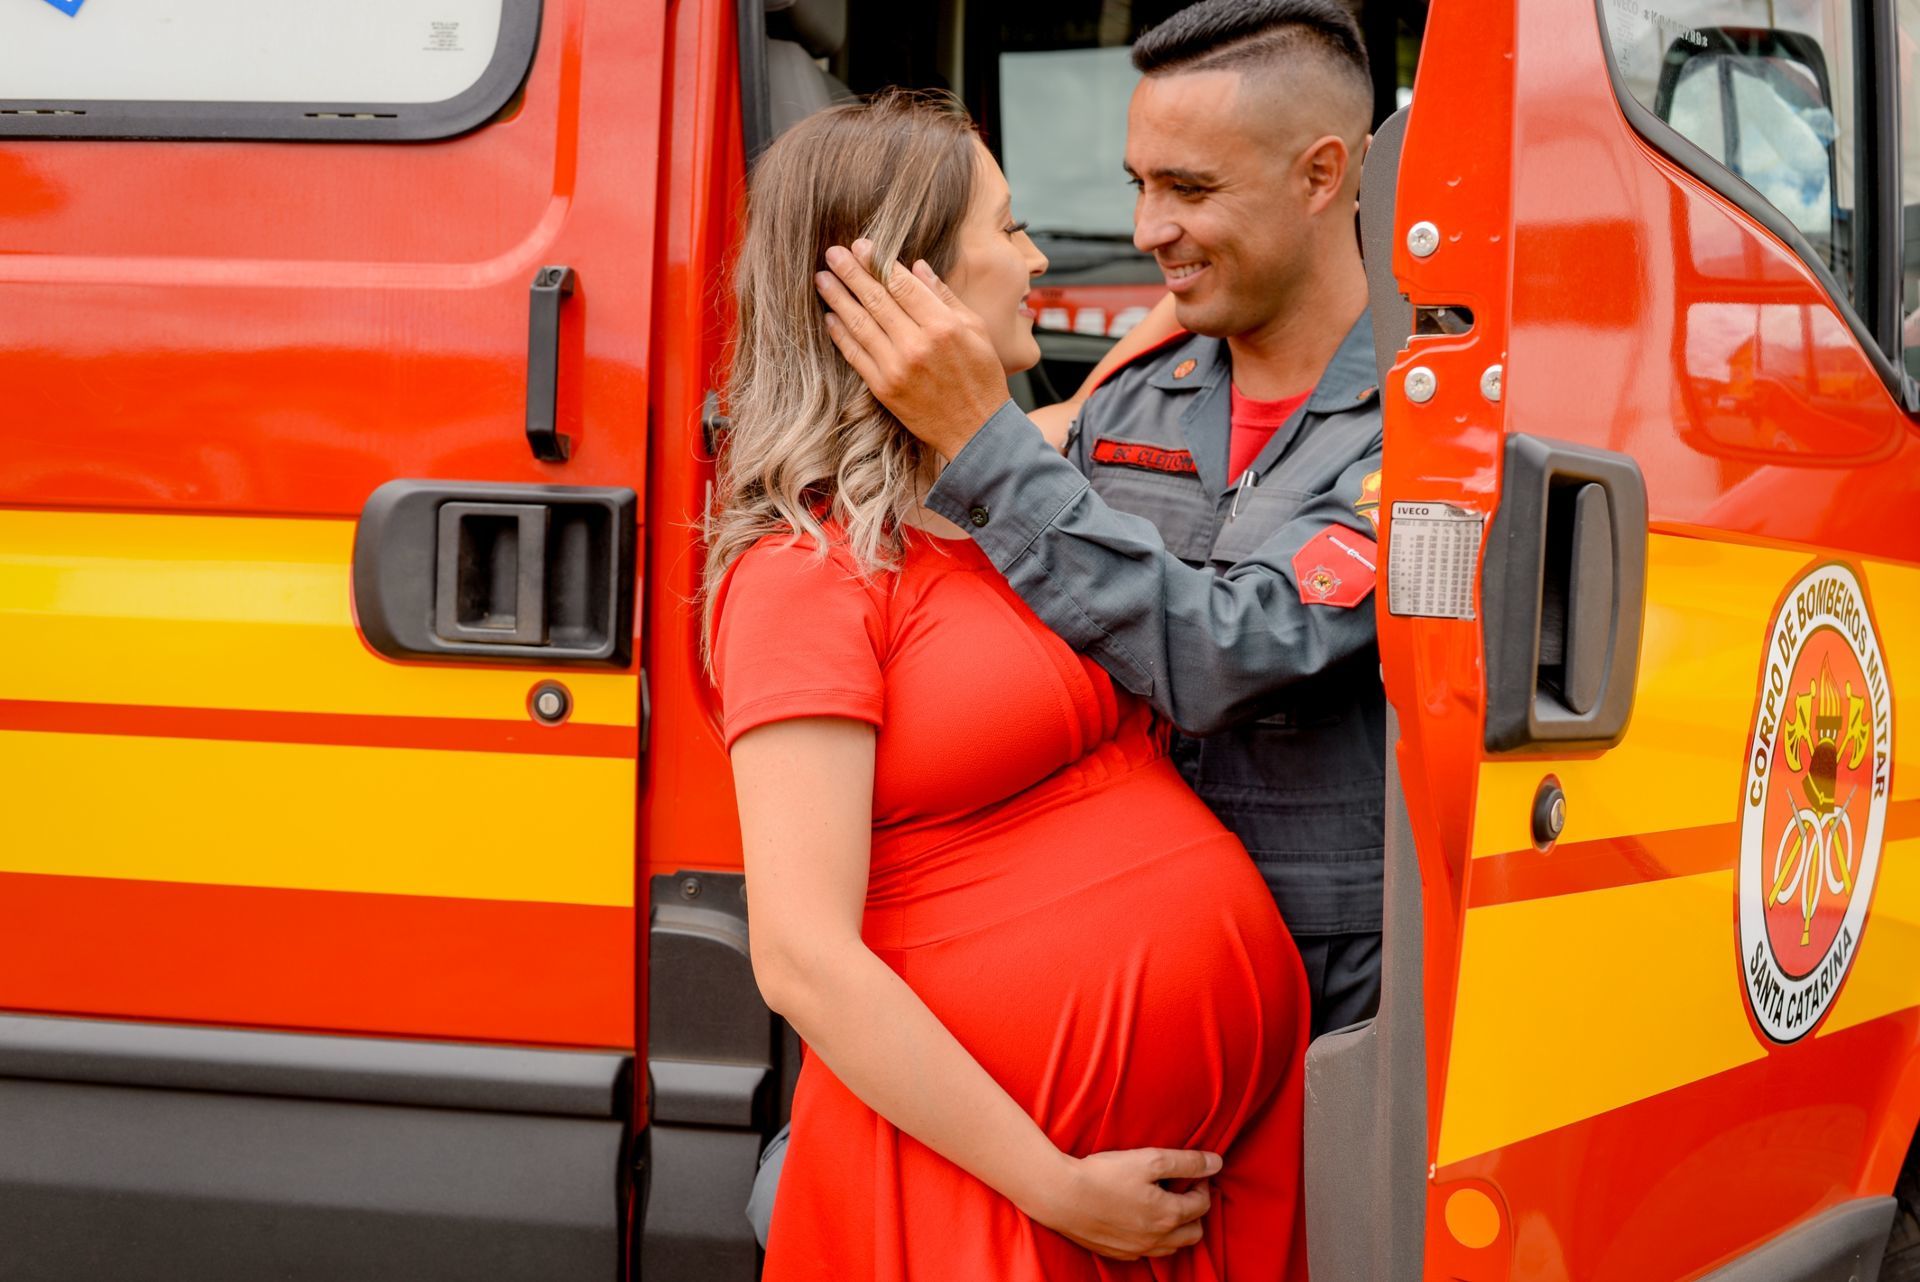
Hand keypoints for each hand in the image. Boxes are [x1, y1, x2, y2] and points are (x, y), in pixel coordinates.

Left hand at [814, 240, 1010, 458]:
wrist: (977, 429)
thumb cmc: (982, 377)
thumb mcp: (976, 329)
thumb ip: (944, 296)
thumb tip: (917, 267)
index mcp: (942, 325)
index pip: (902, 284)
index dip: (878, 262)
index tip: (861, 246)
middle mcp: (916, 344)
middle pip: (876, 299)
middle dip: (851, 273)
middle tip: (832, 253)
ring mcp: (896, 367)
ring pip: (860, 324)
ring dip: (838, 299)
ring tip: (822, 278)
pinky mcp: (883, 388)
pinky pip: (855, 355)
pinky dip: (840, 334)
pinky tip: (829, 317)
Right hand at [1019, 1147, 1219, 1260]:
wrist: (1061, 1196)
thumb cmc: (1105, 1174)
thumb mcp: (1150, 1159)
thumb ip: (1187, 1162)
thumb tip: (1217, 1163)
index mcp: (1169, 1215)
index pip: (1202, 1204)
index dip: (1201, 1184)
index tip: (1192, 1171)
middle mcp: (1157, 1239)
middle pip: (1194, 1232)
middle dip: (1194, 1211)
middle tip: (1181, 1189)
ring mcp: (1137, 1250)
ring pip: (1172, 1247)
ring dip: (1176, 1228)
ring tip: (1163, 1204)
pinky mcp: (1118, 1253)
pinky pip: (1147, 1252)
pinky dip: (1153, 1238)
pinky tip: (1140, 1219)